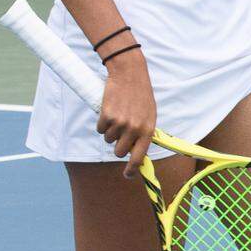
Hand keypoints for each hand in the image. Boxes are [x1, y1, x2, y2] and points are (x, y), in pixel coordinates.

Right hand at [96, 50, 156, 177]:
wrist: (129, 74)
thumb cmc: (141, 95)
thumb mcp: (150, 115)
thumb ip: (144, 133)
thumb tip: (137, 152)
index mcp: (147, 130)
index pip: (139, 157)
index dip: (132, 169)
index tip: (127, 175)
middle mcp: (134, 129)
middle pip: (119, 152)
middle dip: (117, 146)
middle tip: (119, 134)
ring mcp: (120, 123)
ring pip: (108, 140)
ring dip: (110, 131)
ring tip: (117, 115)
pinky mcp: (106, 116)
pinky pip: (100, 129)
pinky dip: (102, 122)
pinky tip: (109, 110)